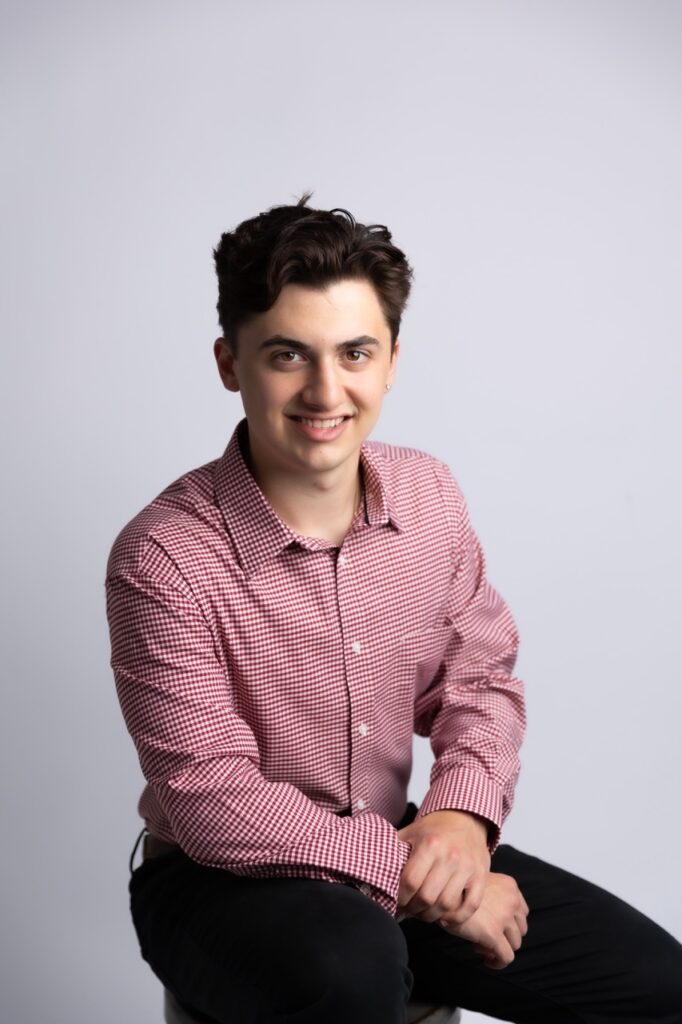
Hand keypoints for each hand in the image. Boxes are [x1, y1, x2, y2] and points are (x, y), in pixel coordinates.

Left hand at [397, 809, 490, 924]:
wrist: (465, 817)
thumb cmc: (434, 829)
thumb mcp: (410, 833)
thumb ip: (392, 851)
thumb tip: (371, 870)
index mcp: (430, 844)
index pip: (410, 881)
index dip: (400, 897)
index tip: (397, 899)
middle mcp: (450, 856)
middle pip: (427, 897)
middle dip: (414, 909)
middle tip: (409, 909)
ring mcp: (468, 867)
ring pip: (447, 905)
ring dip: (432, 916)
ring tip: (424, 912)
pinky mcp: (481, 876)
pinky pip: (471, 906)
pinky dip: (456, 918)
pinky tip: (445, 916)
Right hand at [440, 872, 528, 968]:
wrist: (441, 893)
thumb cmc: (454, 888)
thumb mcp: (479, 883)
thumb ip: (492, 895)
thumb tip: (492, 917)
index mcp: (509, 886)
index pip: (521, 911)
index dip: (508, 922)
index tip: (493, 925)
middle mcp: (512, 900)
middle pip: (520, 928)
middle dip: (505, 936)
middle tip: (485, 937)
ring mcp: (504, 917)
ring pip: (515, 943)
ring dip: (500, 947)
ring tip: (481, 946)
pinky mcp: (494, 934)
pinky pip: (506, 957)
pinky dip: (498, 963)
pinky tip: (487, 961)